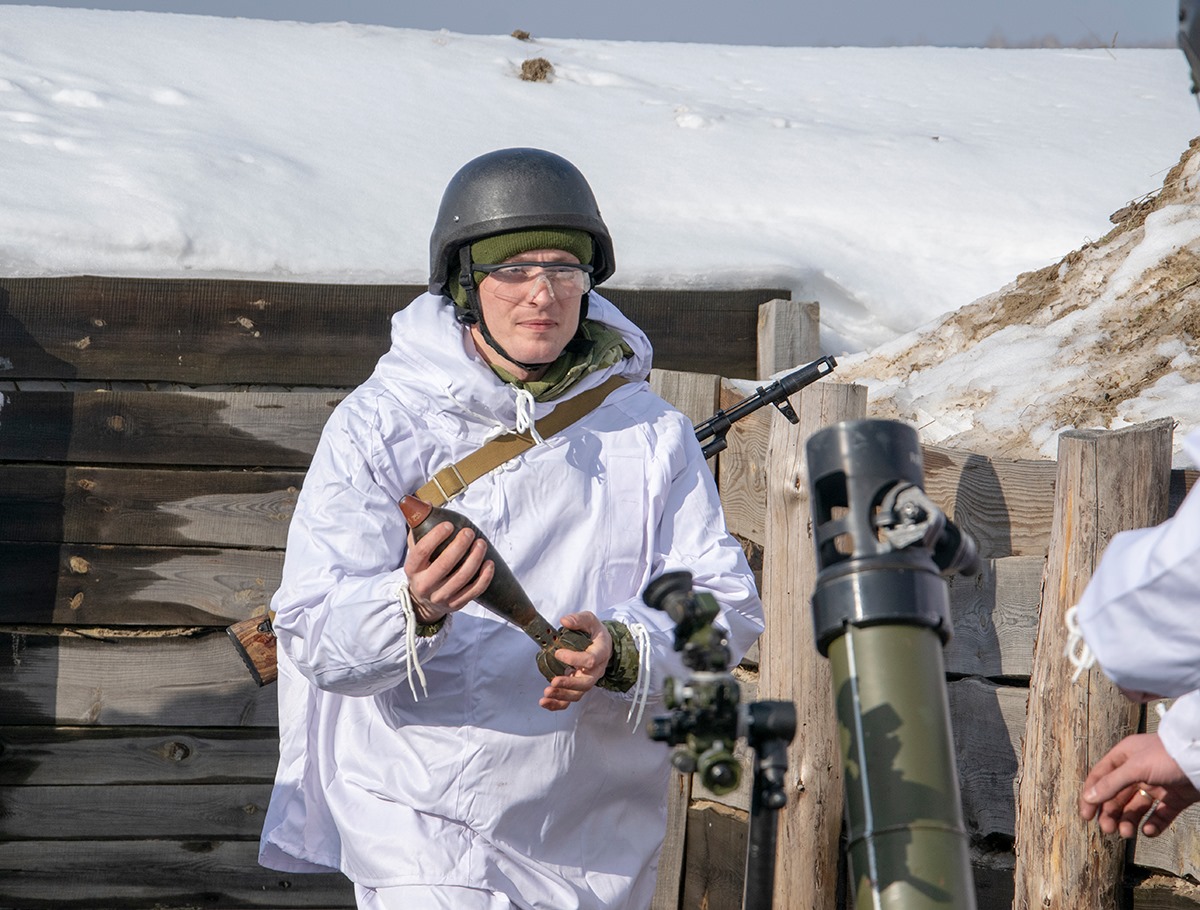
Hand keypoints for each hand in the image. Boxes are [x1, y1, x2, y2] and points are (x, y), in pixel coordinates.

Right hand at [403, 522, 492, 623]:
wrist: (423, 602)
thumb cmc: (423, 569)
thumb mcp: (416, 552)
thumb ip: (419, 530)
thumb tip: (427, 504)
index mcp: (412, 569)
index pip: (422, 551)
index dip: (436, 536)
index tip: (449, 525)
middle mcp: (424, 585)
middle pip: (444, 565)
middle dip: (459, 546)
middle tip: (469, 532)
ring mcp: (440, 597)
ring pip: (462, 578)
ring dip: (474, 559)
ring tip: (481, 544)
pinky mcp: (455, 604)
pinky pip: (473, 592)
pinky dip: (484, 578)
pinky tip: (489, 564)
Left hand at [539, 612, 611, 711]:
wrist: (604, 646)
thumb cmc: (596, 634)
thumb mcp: (591, 621)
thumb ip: (579, 620)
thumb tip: (564, 621)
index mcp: (600, 653)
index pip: (591, 660)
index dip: (575, 658)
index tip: (558, 653)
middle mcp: (596, 671)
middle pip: (585, 683)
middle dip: (569, 684)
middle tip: (553, 681)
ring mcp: (587, 681)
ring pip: (577, 694)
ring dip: (561, 696)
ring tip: (546, 693)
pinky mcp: (578, 687)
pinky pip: (570, 700)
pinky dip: (558, 704)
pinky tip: (545, 703)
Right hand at [1079, 733, 1199, 837]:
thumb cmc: (1168, 756)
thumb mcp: (1135, 767)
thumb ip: (1111, 783)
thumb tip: (1089, 798)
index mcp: (1125, 757)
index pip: (1101, 777)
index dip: (1091, 795)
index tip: (1086, 816)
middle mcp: (1138, 771)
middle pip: (1117, 795)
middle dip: (1111, 813)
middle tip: (1108, 829)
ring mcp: (1157, 785)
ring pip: (1136, 807)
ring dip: (1128, 821)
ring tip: (1127, 833)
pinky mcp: (1174, 799)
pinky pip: (1159, 816)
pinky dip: (1152, 825)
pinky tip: (1148, 831)